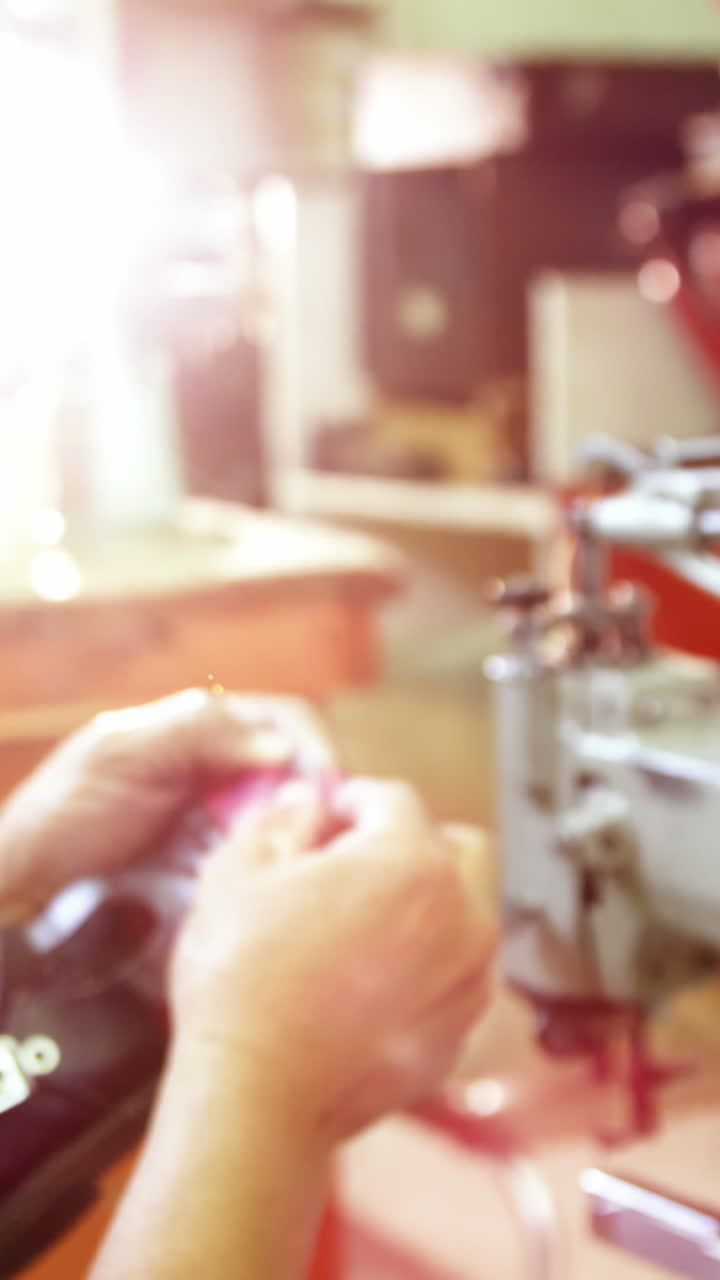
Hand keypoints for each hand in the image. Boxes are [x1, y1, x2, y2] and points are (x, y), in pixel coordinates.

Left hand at [0, 689, 333, 923]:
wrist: (27, 890)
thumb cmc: (63, 814)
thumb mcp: (120, 754)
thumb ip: (196, 733)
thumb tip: (281, 749)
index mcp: (202, 730)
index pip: (285, 721)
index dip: (314, 747)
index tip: (329, 787)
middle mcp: (223, 772)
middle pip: (301, 772)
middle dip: (321, 797)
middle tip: (328, 833)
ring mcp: (224, 825)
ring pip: (293, 820)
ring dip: (308, 836)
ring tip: (312, 862)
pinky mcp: (222, 872)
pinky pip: (269, 864)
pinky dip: (283, 869)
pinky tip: (283, 885)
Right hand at [170, 778, 495, 1145]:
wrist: (256, 1095)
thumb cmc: (244, 986)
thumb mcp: (238, 872)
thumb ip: (281, 818)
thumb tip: (307, 803)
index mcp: (412, 863)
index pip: (395, 799)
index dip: (353, 800)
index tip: (328, 815)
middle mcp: (460, 917)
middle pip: (456, 847)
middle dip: (410, 844)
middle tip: (353, 865)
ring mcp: (466, 981)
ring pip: (466, 912)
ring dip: (425, 905)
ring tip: (358, 927)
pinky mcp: (458, 1033)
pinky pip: (456, 975)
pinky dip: (426, 966)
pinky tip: (368, 981)